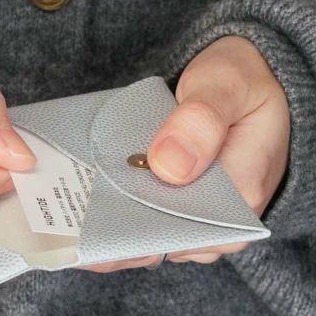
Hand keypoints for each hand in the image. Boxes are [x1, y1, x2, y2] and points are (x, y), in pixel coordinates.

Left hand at [75, 35, 289, 272]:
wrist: (249, 75)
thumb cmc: (243, 79)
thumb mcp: (227, 86)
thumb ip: (202, 122)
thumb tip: (167, 168)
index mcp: (241, 199)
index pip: (181, 233)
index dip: (133, 234)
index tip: (91, 221)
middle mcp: (222, 220)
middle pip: (160, 240)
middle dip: (113, 232)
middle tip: (66, 216)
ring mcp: (202, 215)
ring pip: (150, 232)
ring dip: (111, 222)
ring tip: (66, 209)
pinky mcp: (184, 204)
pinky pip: (148, 215)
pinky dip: (118, 207)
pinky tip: (83, 198)